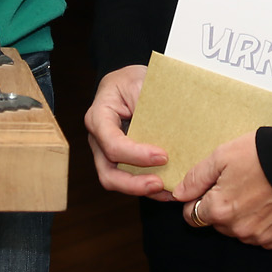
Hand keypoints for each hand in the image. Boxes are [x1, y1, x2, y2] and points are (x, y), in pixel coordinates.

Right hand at [84, 63, 171, 198]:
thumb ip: (149, 105)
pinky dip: (148, 187)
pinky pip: (129, 179)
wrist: (130, 82)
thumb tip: (172, 126)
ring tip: (168, 191)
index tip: (163, 155)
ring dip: (142, 190)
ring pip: (116, 181)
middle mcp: (98, 139)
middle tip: (160, 184)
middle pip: (107, 173)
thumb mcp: (141, 82)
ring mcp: (106, 152)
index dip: (136, 154)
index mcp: (99, 116)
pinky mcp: (120, 160)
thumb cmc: (133, 80)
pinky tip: (168, 189)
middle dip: (134, 184)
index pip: (112, 143)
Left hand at [175, 132, 271, 248]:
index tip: (211, 187)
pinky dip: (262, 223)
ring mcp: (258, 237)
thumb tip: (178, 194)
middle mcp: (236, 229)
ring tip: (257, 192)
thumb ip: (196, 178)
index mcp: (218, 210)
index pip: (192, 216)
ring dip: (241, 216)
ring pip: (238, 230)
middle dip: (221, 207)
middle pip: (216, 223)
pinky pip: (261, 236)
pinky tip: (270, 204)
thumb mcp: (222, 156)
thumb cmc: (262, 156)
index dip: (199, 199)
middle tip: (238, 183)